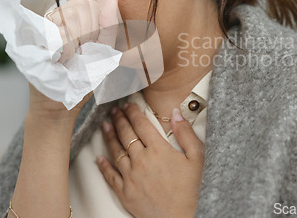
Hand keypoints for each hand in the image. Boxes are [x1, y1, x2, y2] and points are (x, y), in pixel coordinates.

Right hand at [28, 0, 118, 120]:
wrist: (60, 101)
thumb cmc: (82, 77)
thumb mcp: (103, 51)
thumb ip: (109, 26)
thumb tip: (112, 0)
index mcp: (73, 17)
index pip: (89, 2)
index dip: (95, 23)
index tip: (90, 43)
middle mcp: (56, 15)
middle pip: (81, 5)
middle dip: (87, 32)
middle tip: (79, 50)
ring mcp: (43, 23)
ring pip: (70, 15)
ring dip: (76, 41)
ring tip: (70, 56)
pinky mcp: (34, 34)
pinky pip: (58, 30)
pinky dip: (66, 48)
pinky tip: (61, 58)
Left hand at [97, 103, 204, 217]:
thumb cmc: (192, 191)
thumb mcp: (197, 158)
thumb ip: (186, 133)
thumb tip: (175, 112)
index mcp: (158, 149)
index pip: (141, 124)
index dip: (133, 112)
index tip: (128, 104)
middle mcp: (141, 160)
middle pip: (126, 134)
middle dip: (119, 119)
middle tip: (114, 110)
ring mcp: (130, 176)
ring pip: (115, 151)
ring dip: (109, 136)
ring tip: (105, 126)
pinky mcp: (125, 192)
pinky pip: (110, 176)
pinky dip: (103, 165)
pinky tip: (99, 158)